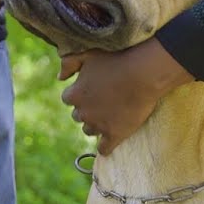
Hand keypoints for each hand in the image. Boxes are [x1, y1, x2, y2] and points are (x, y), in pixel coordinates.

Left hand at [58, 38, 192, 154]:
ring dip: (96, 125)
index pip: (68, 99)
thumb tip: (59, 77)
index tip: (92, 89)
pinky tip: (110, 141)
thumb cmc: (116, 59)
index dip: (80, 94)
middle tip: (103, 101)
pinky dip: (105, 146)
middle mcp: (82, 113)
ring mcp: (98, 125)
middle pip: (78, 116)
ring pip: (89, 131)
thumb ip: (68, 63)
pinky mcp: (114, 135)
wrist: (144, 74)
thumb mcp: (88, 54)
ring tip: (110, 116)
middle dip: (87, 109)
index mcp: (74, 94)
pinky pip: (104, 149)